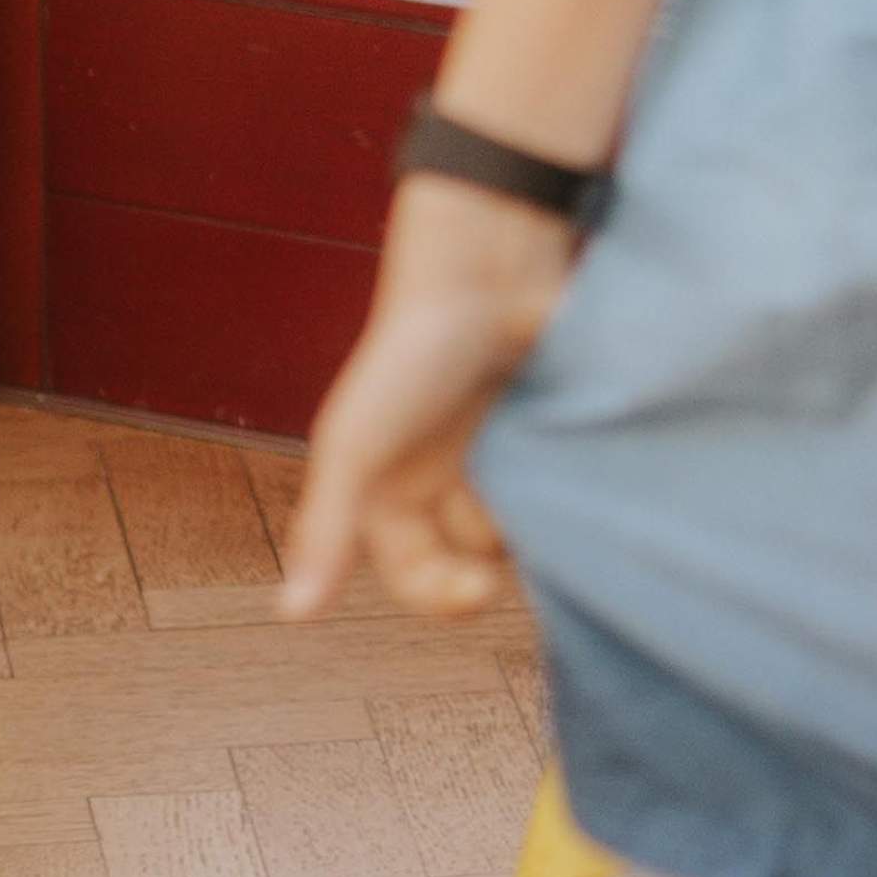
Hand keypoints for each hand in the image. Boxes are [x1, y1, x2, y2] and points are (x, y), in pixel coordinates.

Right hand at [279, 180, 575, 621]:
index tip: (482, 589)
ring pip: (527, 522)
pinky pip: (568, 481)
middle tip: (527, 544)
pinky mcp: (552, 424)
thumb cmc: (411, 349)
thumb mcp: (357, 444)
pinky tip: (583, 475)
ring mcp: (502, 449)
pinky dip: (577, 489)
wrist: (491, 261)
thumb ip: (326, 527)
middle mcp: (446, 475)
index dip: (443, 596)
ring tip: (555, 495)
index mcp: (391, 488)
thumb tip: (293, 614)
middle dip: (497, 560)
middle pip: (476, 556)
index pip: (417, 574)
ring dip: (543, 524)